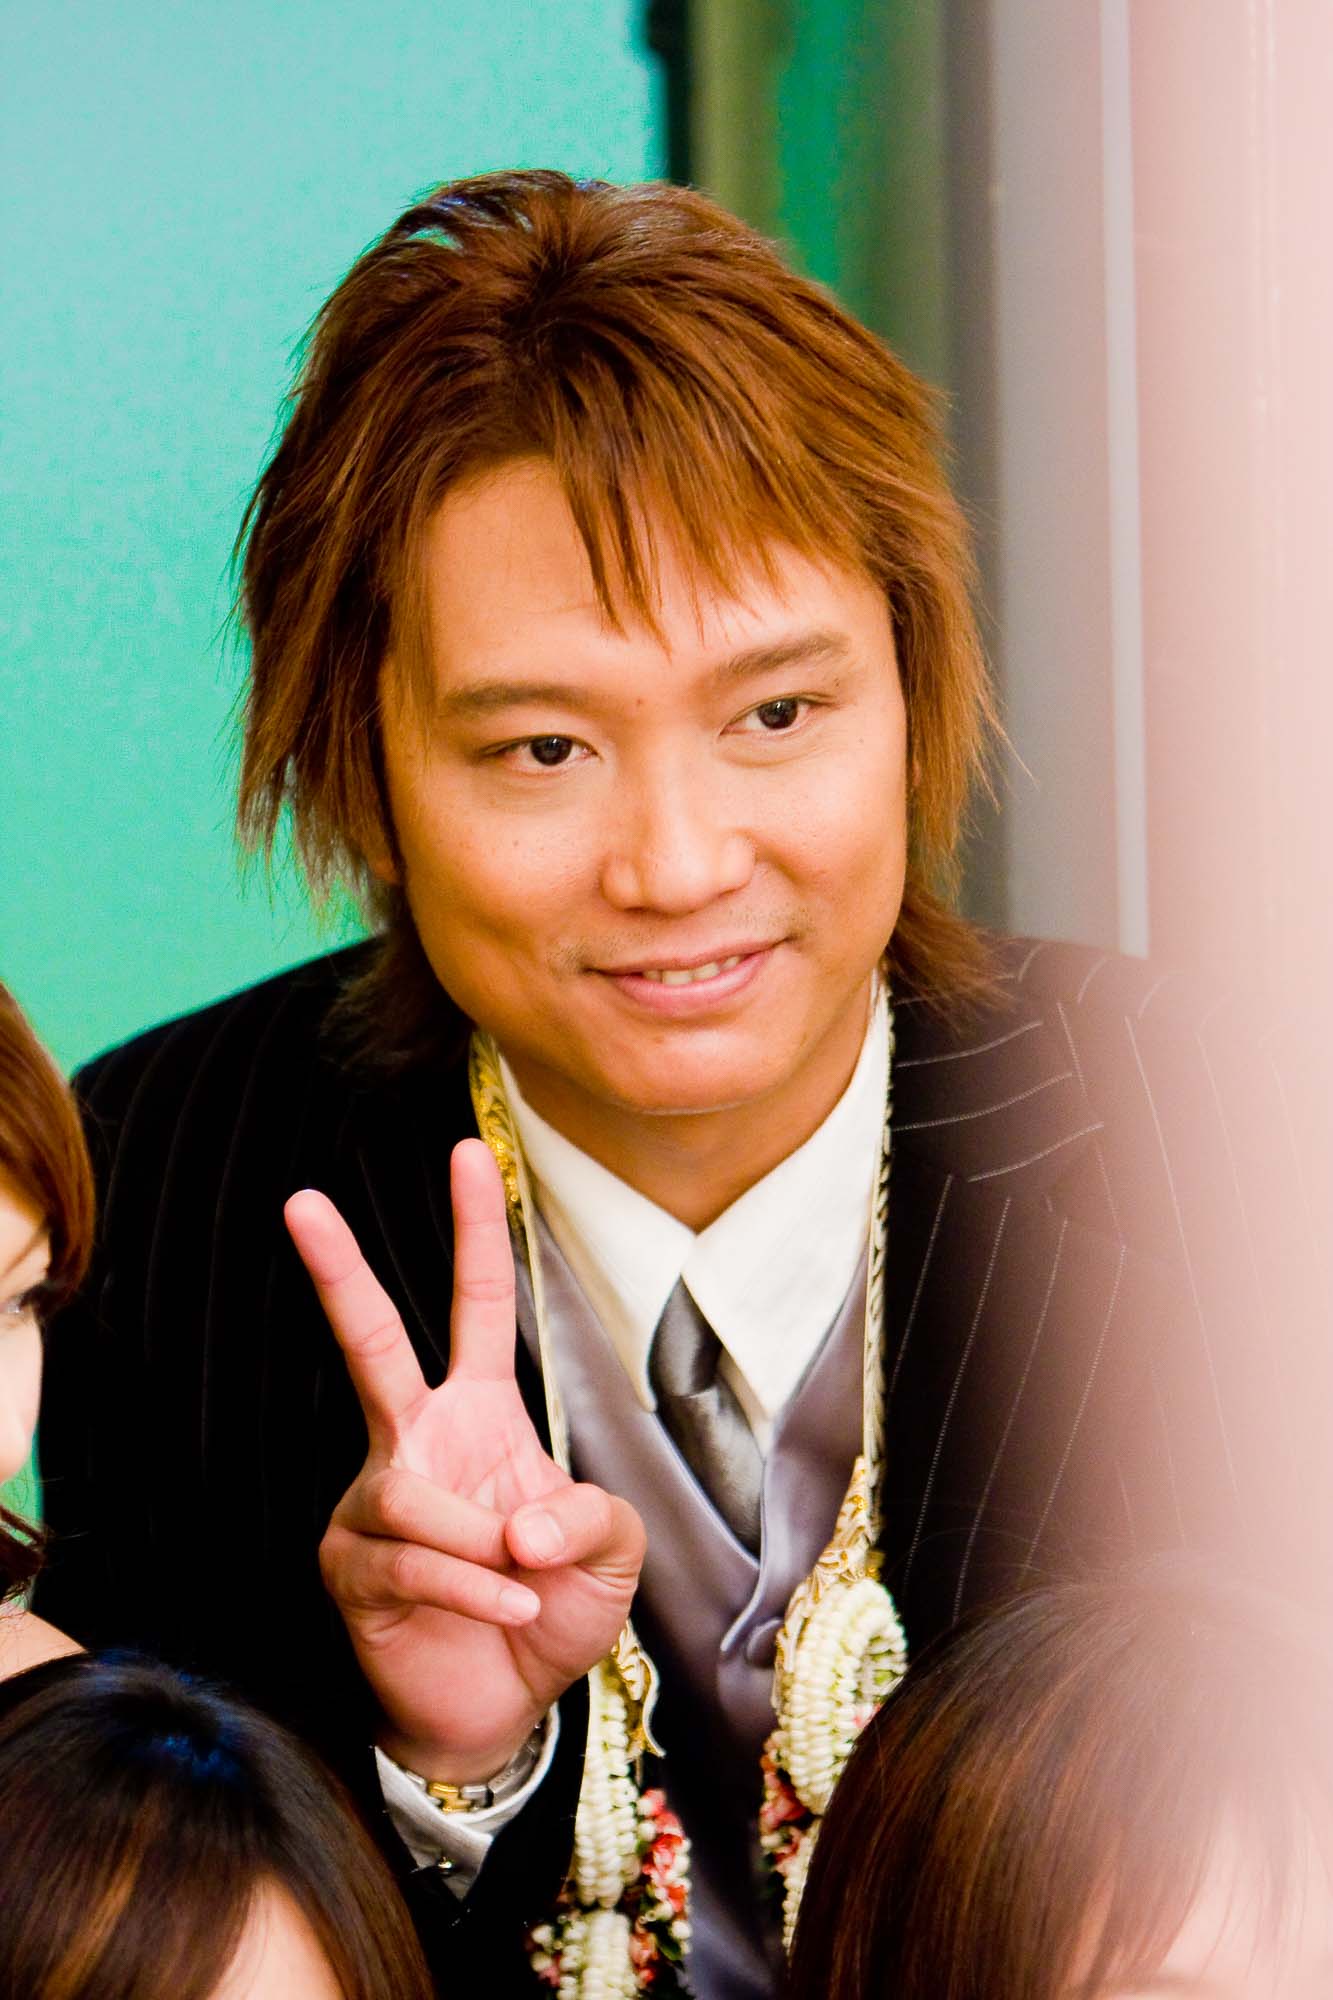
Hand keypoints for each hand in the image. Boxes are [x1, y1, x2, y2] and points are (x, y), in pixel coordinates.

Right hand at [285, 1139, 644, 1783]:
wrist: (502, 1709)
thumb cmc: (552, 1609)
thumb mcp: (609, 1553)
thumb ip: (592, 1519)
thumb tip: (519, 1523)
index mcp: (481, 1415)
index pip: (476, 1305)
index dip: (475, 1230)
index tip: (468, 1151)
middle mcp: (417, 1442)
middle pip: (371, 1343)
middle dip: (338, 1273)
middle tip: (303, 1201)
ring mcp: (376, 1502)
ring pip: (412, 1496)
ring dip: (481, 1545)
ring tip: (524, 1584)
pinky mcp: (350, 1569)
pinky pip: (408, 1561)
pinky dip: (471, 1586)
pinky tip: (507, 1605)